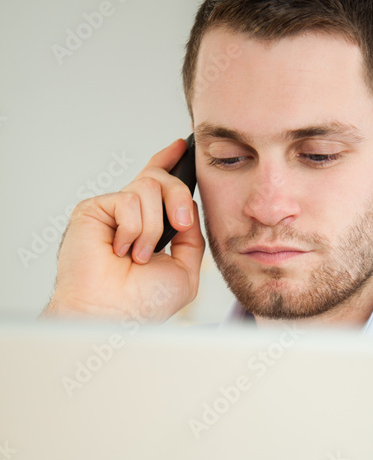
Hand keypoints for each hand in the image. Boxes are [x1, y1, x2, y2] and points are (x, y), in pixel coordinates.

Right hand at [41, 138, 204, 322]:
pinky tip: (120, 250)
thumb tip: (189, 209)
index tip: (182, 146)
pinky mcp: (93, 209)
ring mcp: (111, 211)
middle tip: (181, 223)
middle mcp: (130, 215)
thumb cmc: (143, 301)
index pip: (158, 185)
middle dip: (179, 196)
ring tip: (138, 255)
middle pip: (160, 178)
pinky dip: (133, 229)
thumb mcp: (185, 269)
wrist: (115, 313)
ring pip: (148, 188)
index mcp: (150, 226)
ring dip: (152, 228)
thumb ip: (192, 238)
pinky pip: (128, 201)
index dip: (169, 162)